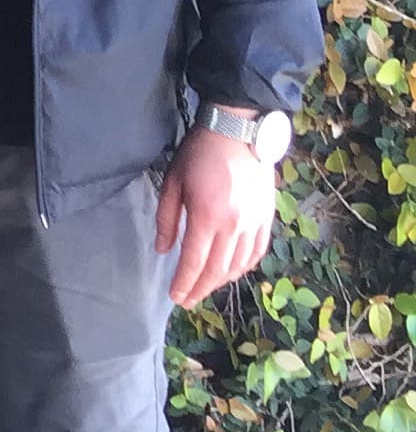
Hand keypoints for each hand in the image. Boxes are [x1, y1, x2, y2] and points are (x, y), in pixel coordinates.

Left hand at [155, 126, 275, 304]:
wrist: (238, 131)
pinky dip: (243, 268)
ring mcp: (254, 224)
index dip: (184, 283)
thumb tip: (163, 249)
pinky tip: (232, 272)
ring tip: (205, 287)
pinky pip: (256, 253)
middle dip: (200, 288)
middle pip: (217, 270)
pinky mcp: (267, 219)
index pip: (194, 261)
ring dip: (221, 281)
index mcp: (207, 217)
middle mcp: (234, 226)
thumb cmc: (198, 153)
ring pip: (238, 266)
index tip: (175, 297)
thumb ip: (168, 219)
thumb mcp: (173, 181)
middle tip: (187, 300)